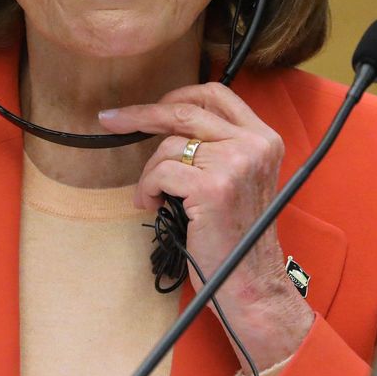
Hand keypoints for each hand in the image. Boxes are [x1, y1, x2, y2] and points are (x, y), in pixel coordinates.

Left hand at [99, 83, 312, 371]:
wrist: (250, 281)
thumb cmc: (236, 235)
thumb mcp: (238, 178)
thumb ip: (218, 147)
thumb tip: (167, 120)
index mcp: (264, 139)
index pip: (216, 94)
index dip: (178, 95)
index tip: (151, 106)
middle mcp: (254, 145)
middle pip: (185, 110)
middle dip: (142, 113)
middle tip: (112, 119)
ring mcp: (235, 163)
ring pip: (168, 147)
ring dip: (150, 173)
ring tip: (154, 198)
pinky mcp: (212, 187)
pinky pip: (160, 173)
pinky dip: (148, 189)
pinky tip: (154, 207)